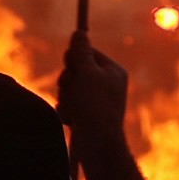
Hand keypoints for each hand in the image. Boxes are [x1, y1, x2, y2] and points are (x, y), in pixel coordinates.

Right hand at [60, 33, 130, 157]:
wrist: (98, 147)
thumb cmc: (95, 107)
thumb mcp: (87, 74)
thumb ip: (81, 52)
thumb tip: (79, 32)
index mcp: (112, 71)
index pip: (87, 51)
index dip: (75, 58)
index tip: (74, 67)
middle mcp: (106, 84)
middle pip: (74, 69)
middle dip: (68, 81)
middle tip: (75, 92)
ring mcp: (96, 100)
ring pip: (68, 87)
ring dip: (66, 97)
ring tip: (75, 109)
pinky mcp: (86, 115)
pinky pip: (67, 104)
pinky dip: (66, 111)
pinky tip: (73, 120)